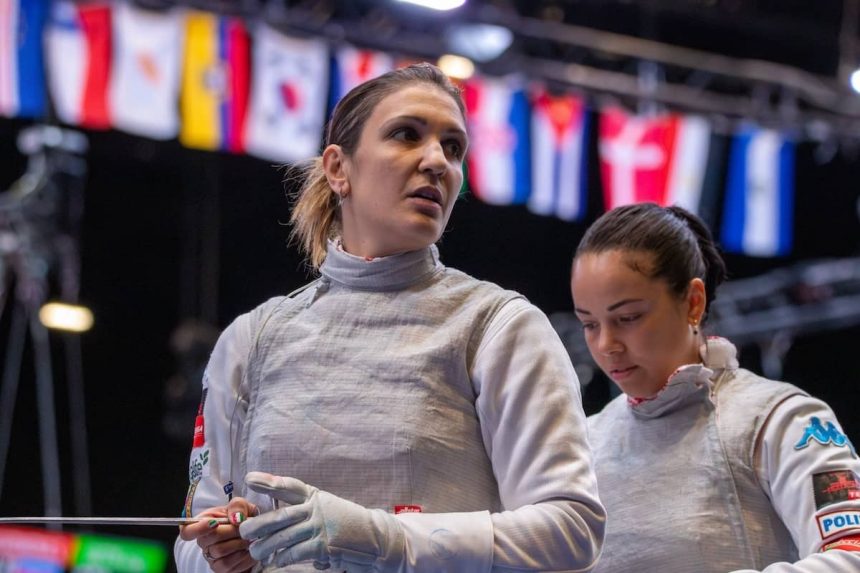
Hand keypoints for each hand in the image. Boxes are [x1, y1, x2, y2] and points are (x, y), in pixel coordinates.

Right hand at [179, 497, 258, 572]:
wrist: (254, 534)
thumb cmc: (243, 518)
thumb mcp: (242, 506)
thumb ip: (237, 506)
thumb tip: (236, 518)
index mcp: (203, 522)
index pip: (187, 530)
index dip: (198, 528)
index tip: (214, 523)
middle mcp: (203, 542)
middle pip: (207, 540)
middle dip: (230, 532)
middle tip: (244, 528)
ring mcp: (211, 557)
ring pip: (219, 552)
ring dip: (238, 543)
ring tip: (249, 538)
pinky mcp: (221, 569)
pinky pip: (228, 565)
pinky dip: (243, 556)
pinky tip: (249, 549)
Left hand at [239, 472, 404, 571]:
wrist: (376, 538)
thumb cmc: (348, 524)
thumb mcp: (329, 508)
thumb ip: (307, 512)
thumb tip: (278, 522)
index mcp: (316, 497)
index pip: (290, 487)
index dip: (269, 481)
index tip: (250, 479)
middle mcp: (317, 509)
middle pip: (281, 516)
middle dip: (259, 524)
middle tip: (244, 531)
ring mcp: (321, 527)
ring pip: (284, 538)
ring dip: (266, 547)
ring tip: (255, 552)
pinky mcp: (324, 546)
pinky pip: (296, 553)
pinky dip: (283, 558)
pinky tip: (276, 561)